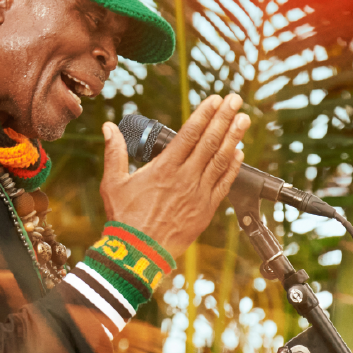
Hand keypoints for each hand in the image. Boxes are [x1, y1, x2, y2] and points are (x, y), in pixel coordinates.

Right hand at [99, 93, 249, 256]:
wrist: (139, 253)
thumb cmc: (125, 219)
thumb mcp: (113, 183)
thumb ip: (114, 152)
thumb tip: (109, 127)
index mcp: (164, 168)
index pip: (189, 134)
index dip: (205, 114)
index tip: (215, 100)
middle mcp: (185, 178)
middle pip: (209, 142)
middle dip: (224, 118)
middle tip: (235, 100)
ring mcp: (198, 194)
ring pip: (220, 161)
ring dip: (234, 138)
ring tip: (244, 120)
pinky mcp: (206, 210)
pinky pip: (223, 184)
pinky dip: (232, 167)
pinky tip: (239, 153)